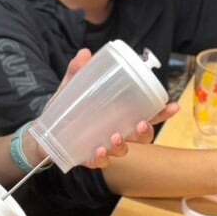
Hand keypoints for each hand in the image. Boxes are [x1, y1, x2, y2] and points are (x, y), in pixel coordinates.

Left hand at [25, 49, 178, 170]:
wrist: (43, 131)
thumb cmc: (65, 108)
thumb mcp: (71, 86)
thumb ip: (78, 71)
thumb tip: (85, 53)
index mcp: (120, 113)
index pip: (147, 113)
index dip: (162, 112)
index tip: (174, 107)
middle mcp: (118, 130)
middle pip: (142, 135)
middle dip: (145, 131)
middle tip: (140, 124)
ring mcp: (106, 145)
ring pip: (124, 150)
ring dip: (123, 145)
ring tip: (115, 137)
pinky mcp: (90, 157)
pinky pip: (100, 162)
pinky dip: (101, 158)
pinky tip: (99, 151)